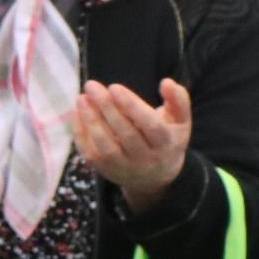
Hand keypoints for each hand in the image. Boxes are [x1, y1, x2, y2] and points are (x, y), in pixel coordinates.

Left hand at [72, 78, 191, 213]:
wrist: (156, 176)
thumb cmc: (167, 138)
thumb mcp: (180, 120)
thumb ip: (178, 99)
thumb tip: (167, 82)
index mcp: (166, 144)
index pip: (150, 126)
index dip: (132, 107)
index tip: (114, 87)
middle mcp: (146, 159)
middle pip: (126, 134)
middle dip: (107, 108)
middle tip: (92, 85)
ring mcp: (125, 167)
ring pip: (106, 146)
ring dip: (91, 121)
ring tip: (82, 98)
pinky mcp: (106, 170)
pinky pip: (91, 153)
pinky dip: (81, 133)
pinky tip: (77, 111)